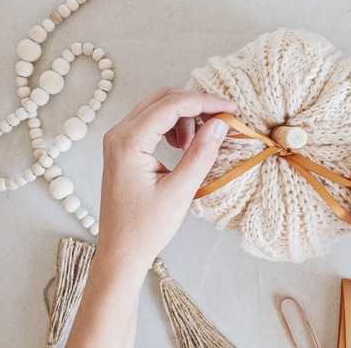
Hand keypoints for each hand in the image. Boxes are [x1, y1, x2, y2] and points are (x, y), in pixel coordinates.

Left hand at [68, 88, 234, 347]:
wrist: (121, 251)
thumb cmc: (146, 227)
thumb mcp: (180, 191)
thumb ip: (201, 154)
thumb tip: (220, 124)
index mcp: (128, 142)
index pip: (172, 105)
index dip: (205, 102)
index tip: (232, 109)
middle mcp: (119, 134)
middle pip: (163, 99)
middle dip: (196, 106)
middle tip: (222, 121)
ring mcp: (118, 140)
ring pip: (158, 108)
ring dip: (185, 118)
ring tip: (198, 145)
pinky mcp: (124, 149)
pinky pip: (152, 123)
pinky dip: (174, 127)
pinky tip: (184, 147)